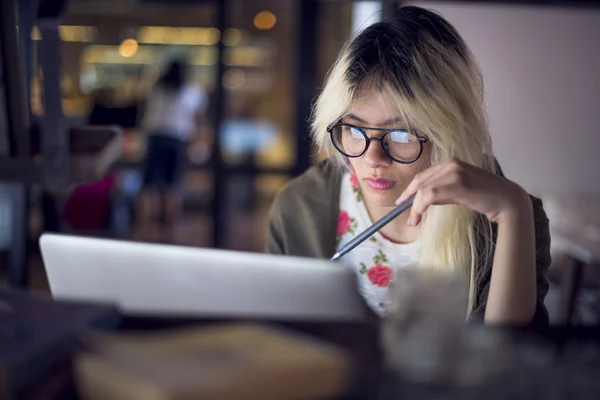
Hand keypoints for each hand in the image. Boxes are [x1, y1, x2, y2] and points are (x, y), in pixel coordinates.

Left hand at [395, 158, 531, 225]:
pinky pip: (430, 195)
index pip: (423, 175)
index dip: (410, 189)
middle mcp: (451, 163)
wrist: (507, 200)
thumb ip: (443, 189)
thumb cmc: (485, 197)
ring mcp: (455, 172)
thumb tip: (424, 199)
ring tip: (413, 220)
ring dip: (415, 207)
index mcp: (451, 162)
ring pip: (424, 189)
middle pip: (420, 181)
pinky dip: (420, 207)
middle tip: (405, 214)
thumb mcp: (460, 188)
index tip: (402, 201)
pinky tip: (419, 216)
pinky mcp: (458, 184)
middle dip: (409, 198)